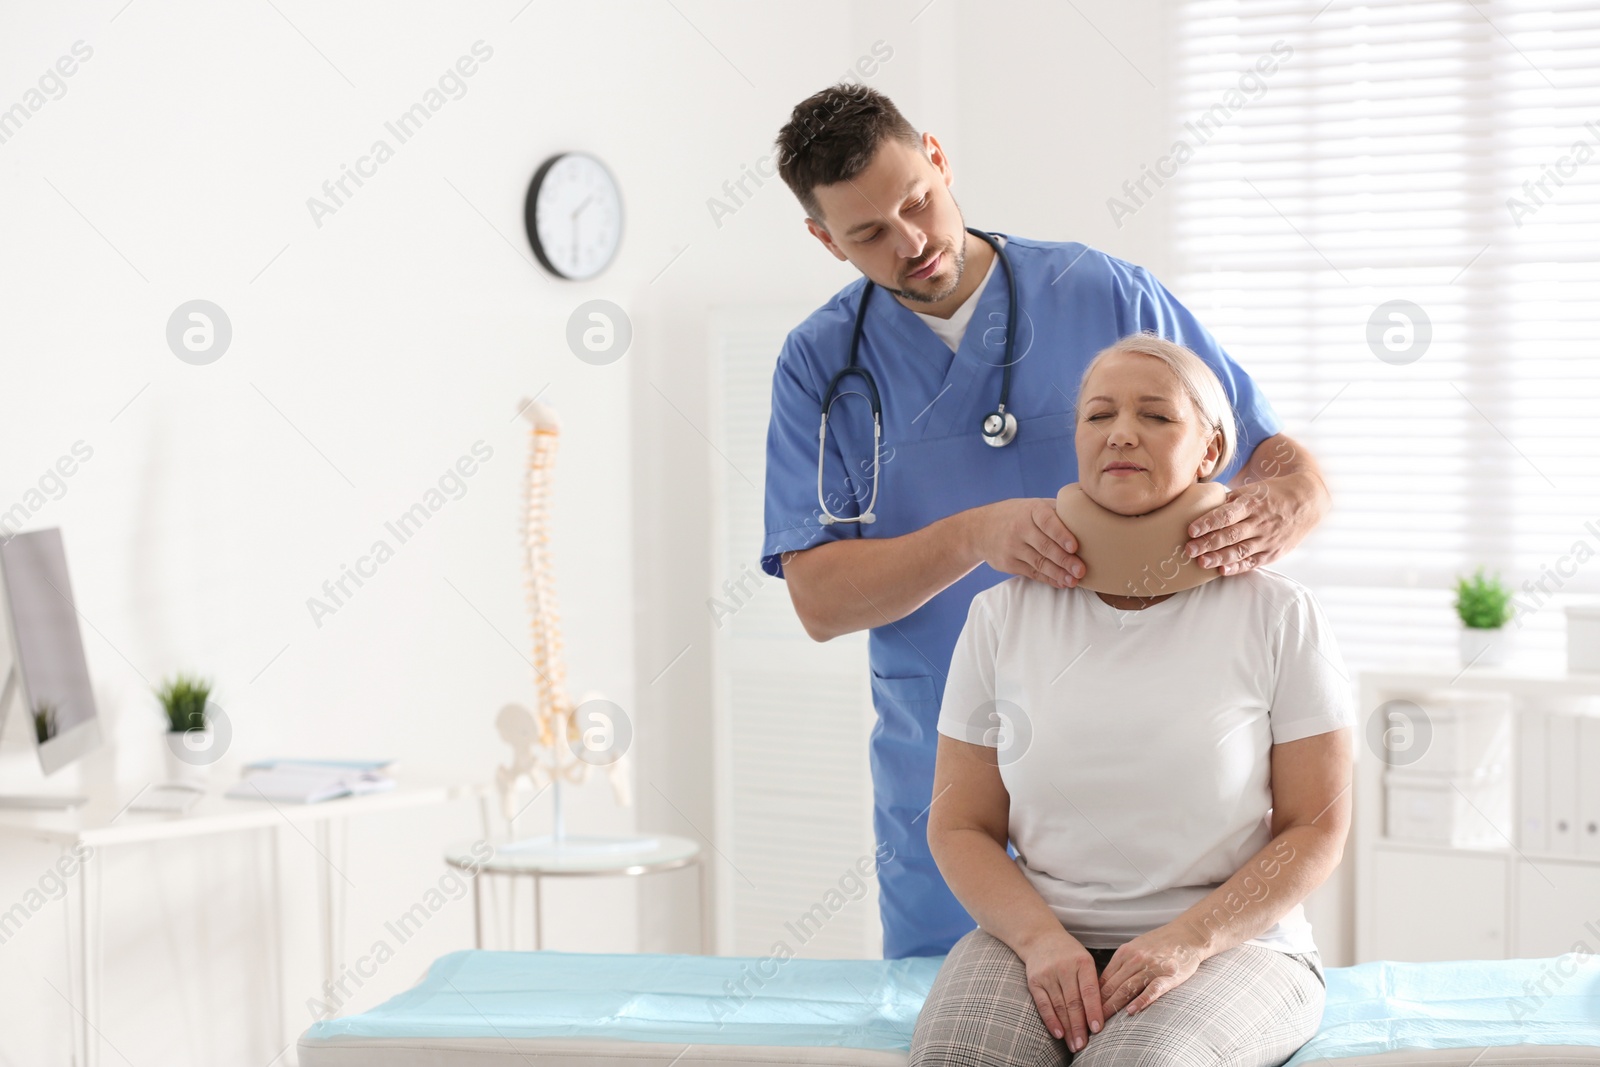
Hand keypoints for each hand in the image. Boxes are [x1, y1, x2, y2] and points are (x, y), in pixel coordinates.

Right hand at [973, 498, 1083, 587]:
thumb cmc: (1017, 515)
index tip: (1074, 546)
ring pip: (1039, 562)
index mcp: (1031, 510)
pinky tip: (1061, 582)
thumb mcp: (1033, 505)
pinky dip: (1048, 579)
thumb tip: (1090, 515)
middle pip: (1044, 546)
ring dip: (1058, 573)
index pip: (1047, 521)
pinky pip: (1032, 573)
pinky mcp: (1008, 563)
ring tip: (1074, 580)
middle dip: (1064, 560)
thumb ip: (1057, 511)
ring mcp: (1012, 547)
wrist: (980, 529)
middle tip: (1081, 570)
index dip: (1061, 534)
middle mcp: (1020, 527)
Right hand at [1018, 927, 1104, 1051]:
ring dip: (1067, 1028)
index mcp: (1082, 962)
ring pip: (1059, 1006)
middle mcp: (1064, 967)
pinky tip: (1058, 1033)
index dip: (1093, 1011)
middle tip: (1084, 1045)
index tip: (1097, 1029)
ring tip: (1074, 1045)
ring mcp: (1047, 974)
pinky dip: (1051, 1020)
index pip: (1089, 990)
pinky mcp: (1034, 981)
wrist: (1040, 938)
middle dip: (1079, 1026)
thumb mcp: (1085, 961)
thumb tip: (1101, 1014)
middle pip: (1073, 1002)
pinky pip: (1043, 1004)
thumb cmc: (1069, 954)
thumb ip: (1093, 984)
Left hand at [1097, 924, 1207, 1016]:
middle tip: (1088, 1022)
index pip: (1103, 978)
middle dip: (1099, 1006)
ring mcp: (1151, 967)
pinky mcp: (1168, 976)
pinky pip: (1152, 990)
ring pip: (1127, 989)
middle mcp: (1135, 959)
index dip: (1092, 996)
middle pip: (1112, 986)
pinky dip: (1141, 1000)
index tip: (1084, 1010)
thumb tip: (1103, 985)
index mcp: (1124, 953)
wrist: (1188, 934)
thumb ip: (1121, 965)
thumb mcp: (1135, 948)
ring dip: (1114, 1006)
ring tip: (1103, 1022)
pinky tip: (1132, 1011)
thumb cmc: (1159, 944)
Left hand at [1183, 473, 1320, 575]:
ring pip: (1240, 550)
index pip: (1227, 514)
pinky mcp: (1273, 552)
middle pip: (1230, 534)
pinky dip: (1238, 567)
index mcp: (1252, 503)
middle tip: (1188, 550)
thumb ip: (1227, 501)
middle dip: (1208, 543)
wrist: (1306, 500)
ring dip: (1219, 557)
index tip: (1191, 530)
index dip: (1208, 523)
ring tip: (1201, 562)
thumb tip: (1196, 507)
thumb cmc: (1269, 494)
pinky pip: (1253, 562)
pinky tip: (1222, 570)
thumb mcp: (1251, 490)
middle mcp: (1260, 522)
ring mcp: (1267, 538)